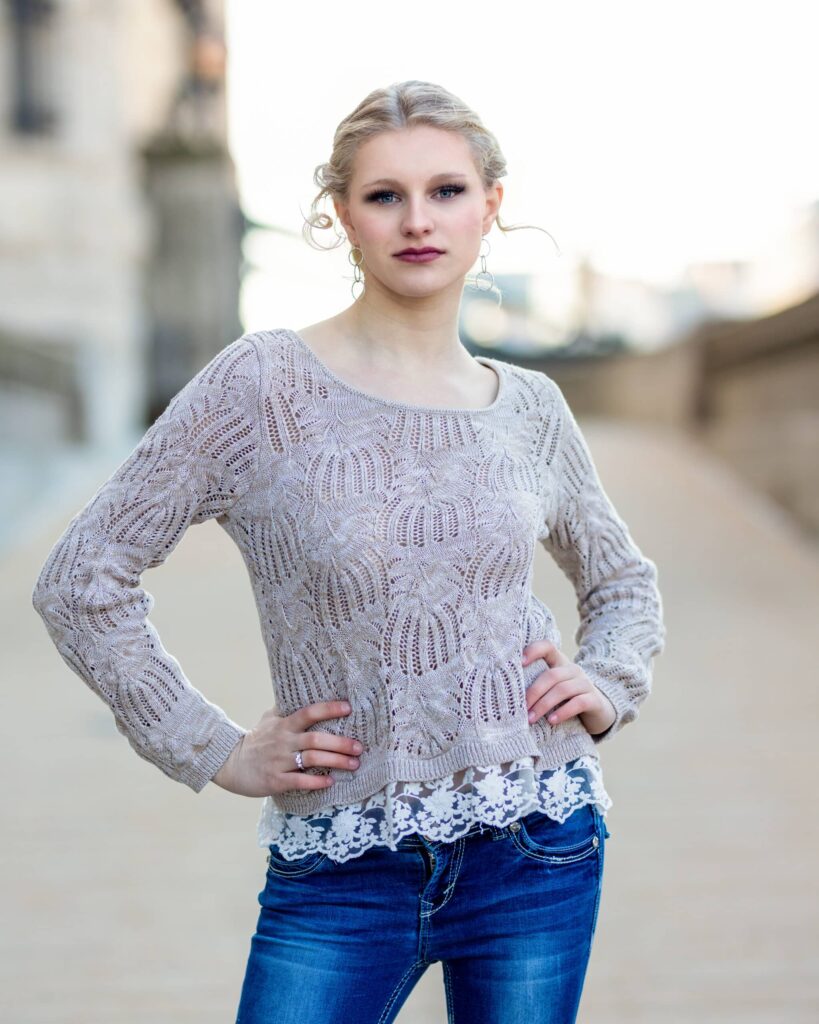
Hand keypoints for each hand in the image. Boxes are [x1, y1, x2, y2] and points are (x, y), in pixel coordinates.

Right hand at [211, 700, 362, 796]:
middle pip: (316, 739)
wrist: (231, 763)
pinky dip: (317, 781)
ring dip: (335, 762)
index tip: (348, 707)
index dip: (329, 709)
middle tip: (359, 747)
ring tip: (353, 764)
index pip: (309, 713)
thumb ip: (287, 709)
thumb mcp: (269, 719)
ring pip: (312, 759)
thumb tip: (305, 693)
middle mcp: (284, 741)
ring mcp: (280, 761)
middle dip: (340, 743)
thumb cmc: (256, 740)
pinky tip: (331, 782)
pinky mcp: (276, 780)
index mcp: (284, 725)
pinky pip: (300, 781)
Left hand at [522, 640, 616, 735]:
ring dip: (544, 705)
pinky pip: (578, 703)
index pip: (547, 647)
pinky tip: (552, 720)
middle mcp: (573, 670)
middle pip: (551, 675)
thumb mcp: (553, 688)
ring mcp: (585, 684)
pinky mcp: (594, 700)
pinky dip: (563, 712)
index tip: (519, 662)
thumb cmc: (567, 699)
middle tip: (522, 708)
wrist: (599, 712)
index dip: (534, 650)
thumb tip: (508, 694)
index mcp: (560, 662)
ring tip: (531, 718)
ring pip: (562, 689)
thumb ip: (537, 685)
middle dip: (534, 692)